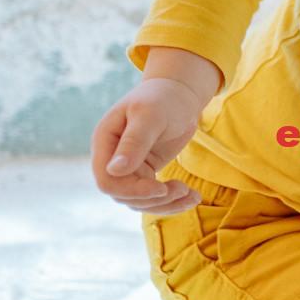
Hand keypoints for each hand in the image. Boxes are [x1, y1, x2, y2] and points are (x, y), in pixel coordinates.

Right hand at [90, 78, 206, 213]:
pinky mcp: (146, 172)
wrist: (179, 94)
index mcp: (106, 142)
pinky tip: (193, 196)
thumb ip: (134, 142)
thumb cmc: (163, 98)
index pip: (107, 181)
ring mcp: (129, 167)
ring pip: (139, 201)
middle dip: (153, 199)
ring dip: (166, 204)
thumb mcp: (150, 116)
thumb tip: (115, 170)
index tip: (161, 188)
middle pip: (123, 196)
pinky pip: (153, 196)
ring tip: (192, 196)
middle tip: (182, 190)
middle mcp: (112, 158)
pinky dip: (173, 200)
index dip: (132, 191)